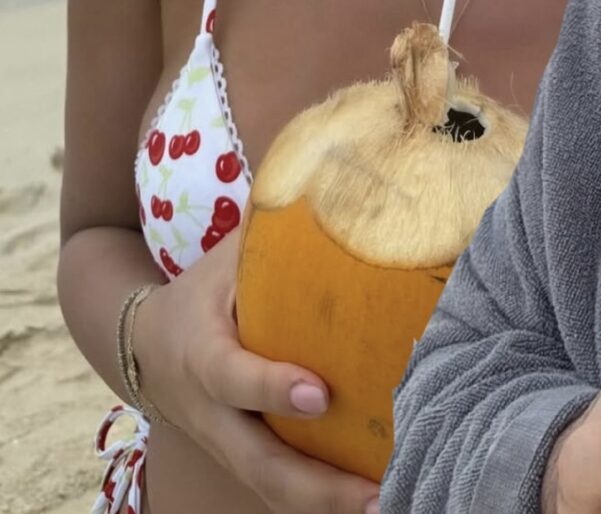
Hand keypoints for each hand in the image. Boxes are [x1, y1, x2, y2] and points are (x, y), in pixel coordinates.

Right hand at [133, 230, 378, 512]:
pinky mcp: (245, 461)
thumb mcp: (227, 257)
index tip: (319, 393)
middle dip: (318, 487)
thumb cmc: (203, 291)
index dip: (272, 388)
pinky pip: (282, 490)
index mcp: (203, 355)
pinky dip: (325, 501)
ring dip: (329, 505)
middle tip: (376, 493)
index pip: (235, 378)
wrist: (145, 343)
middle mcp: (213, 414)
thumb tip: (343, 181)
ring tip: (393, 504)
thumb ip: (277, 231)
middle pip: (261, 464)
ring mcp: (228, 446)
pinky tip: (379, 496)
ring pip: (273, 490)